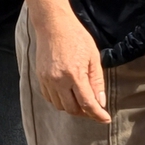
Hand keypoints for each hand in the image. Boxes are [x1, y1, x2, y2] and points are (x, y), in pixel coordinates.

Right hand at [24, 0, 107, 121]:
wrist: (53, 25)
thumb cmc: (76, 37)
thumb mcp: (93, 57)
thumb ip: (97, 81)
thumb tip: (101, 102)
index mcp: (75, 74)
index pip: (87, 103)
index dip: (98, 114)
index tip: (105, 119)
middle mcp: (59, 80)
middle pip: (73, 109)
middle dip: (85, 112)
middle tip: (94, 109)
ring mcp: (47, 80)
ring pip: (60, 106)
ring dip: (72, 107)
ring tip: (81, 101)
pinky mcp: (40, 78)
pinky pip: (50, 98)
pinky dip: (60, 101)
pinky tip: (68, 94)